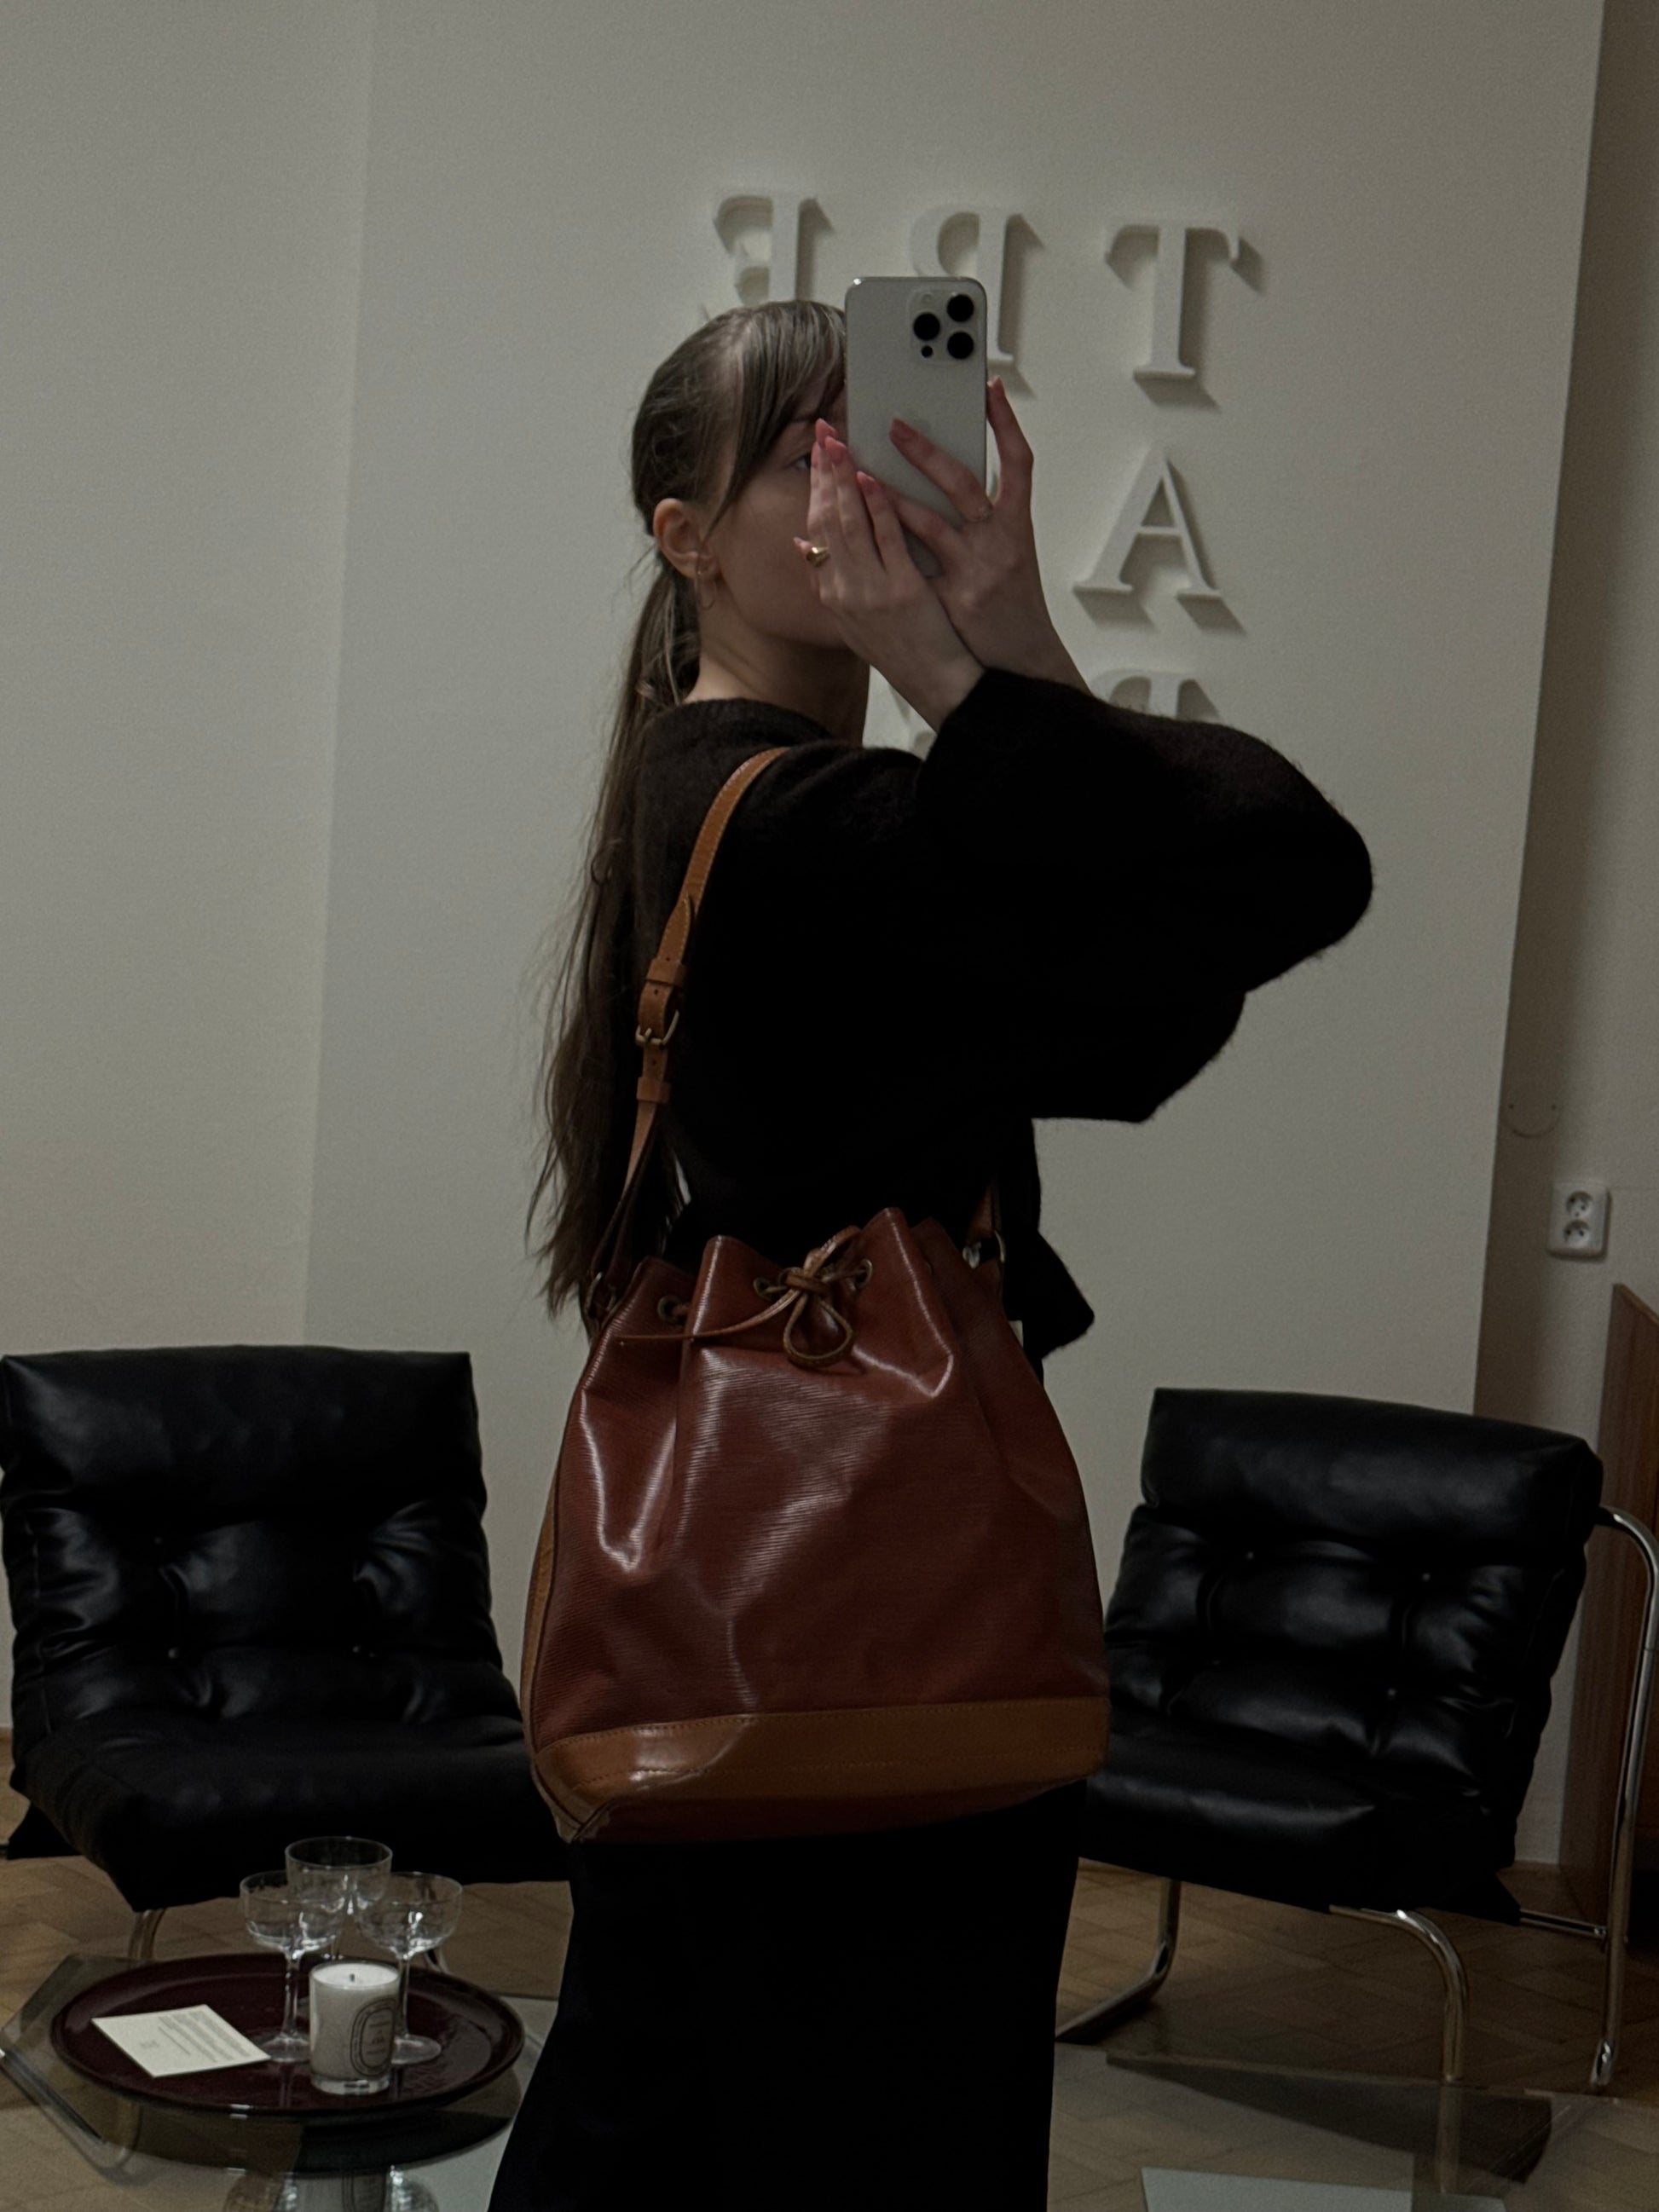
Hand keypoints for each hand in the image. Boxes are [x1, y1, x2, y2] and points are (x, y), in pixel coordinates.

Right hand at [793, 423, 982, 731]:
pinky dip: (876, 505)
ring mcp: (869, 591)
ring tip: (840, 443)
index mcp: (831, 594)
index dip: (813, 490)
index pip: (814, 530)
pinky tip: (872, 477)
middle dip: (823, 473)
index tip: (815, 457)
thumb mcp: (852, 621)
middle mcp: (842, 591)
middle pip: (825, 520)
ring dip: (842, 479)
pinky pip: (885, 539)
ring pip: (848, 524)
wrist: (935, 683)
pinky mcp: (900, 591)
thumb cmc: (902, 649)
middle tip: (823, 433)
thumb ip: (826, 581)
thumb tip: (799, 546)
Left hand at [877, 379, 1087, 692]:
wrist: (1022, 663)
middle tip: (895, 424)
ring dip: (892, 493)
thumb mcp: (1008, 556)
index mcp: (1015, 524)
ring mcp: (978, 567)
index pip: (1018, 463)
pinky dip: (887, 541)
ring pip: (931, 519)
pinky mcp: (957, 595)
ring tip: (862, 471)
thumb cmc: (1011, 607)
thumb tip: (954, 487)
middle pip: (963, 481)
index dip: (1007, 424)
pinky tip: (863, 522)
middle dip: (926, 450)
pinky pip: (914, 563)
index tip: (990, 387)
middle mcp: (999, 539)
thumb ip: (982, 522)